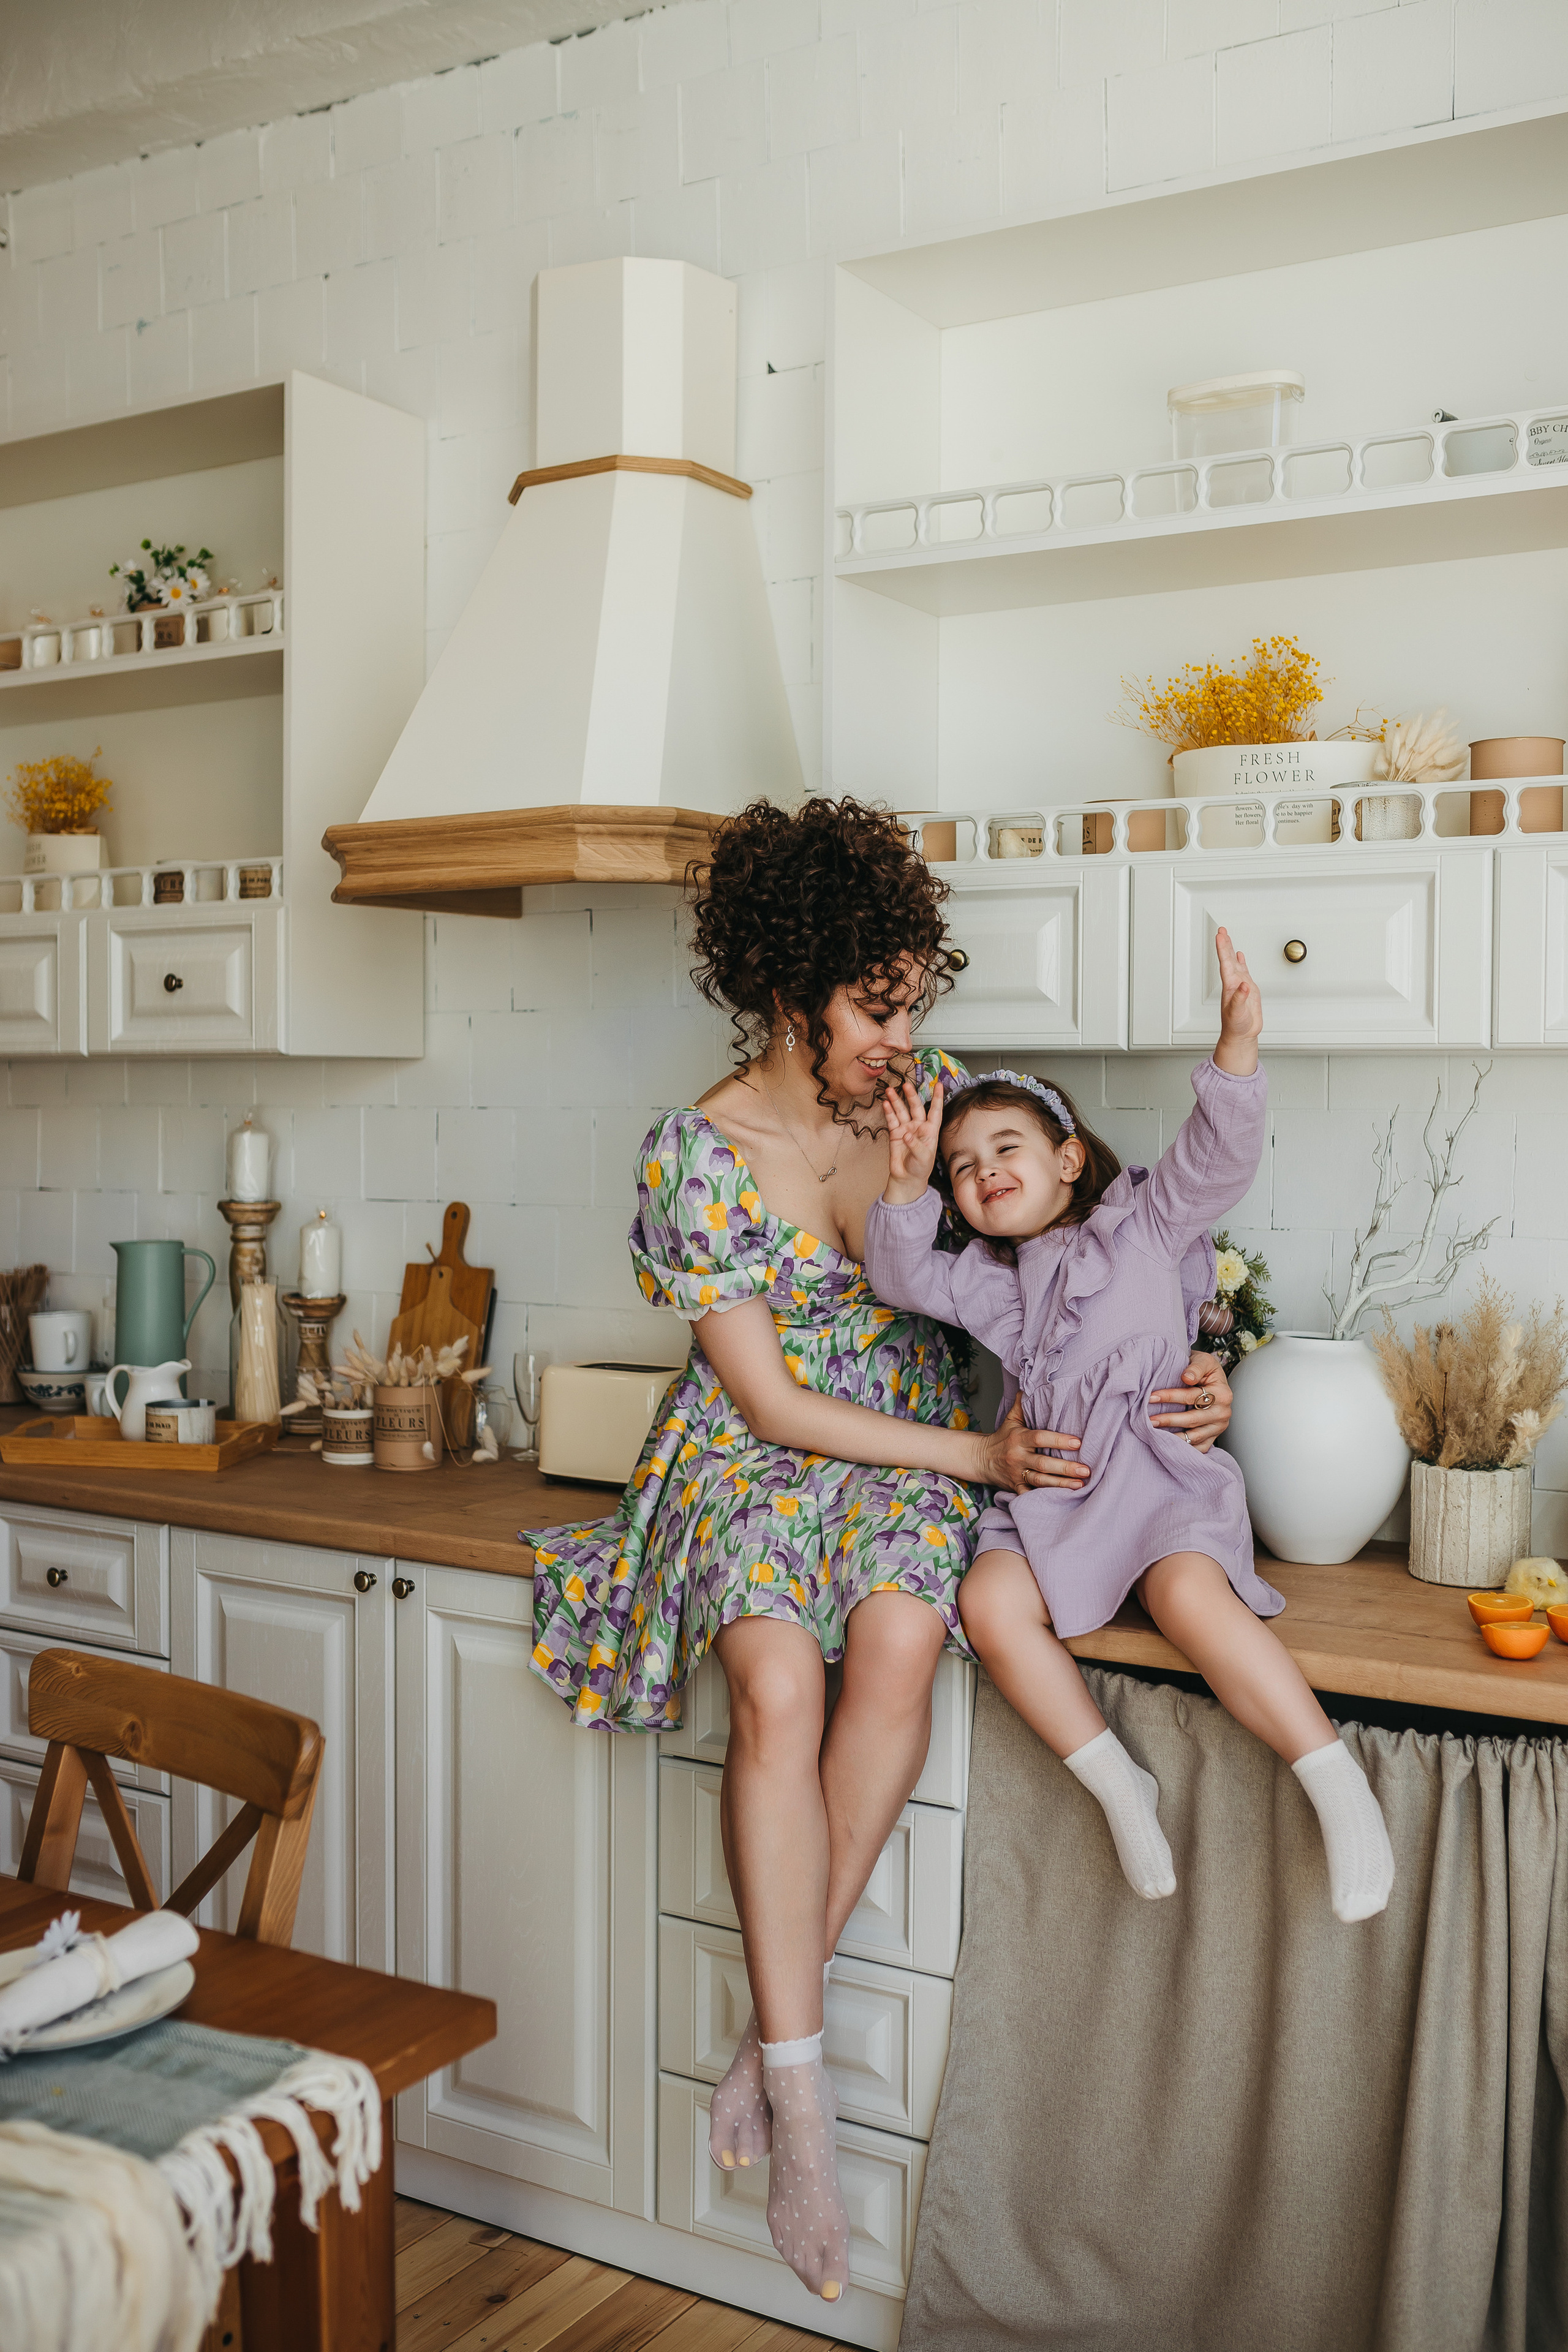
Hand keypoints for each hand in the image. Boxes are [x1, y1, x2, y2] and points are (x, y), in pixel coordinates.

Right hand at [883, 1076, 943, 1203]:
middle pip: (915, 1107)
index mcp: (930, 1131)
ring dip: (896, 1101)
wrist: (907, 1178)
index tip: (939, 1085)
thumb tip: (907, 1134)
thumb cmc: (920, 1168)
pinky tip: (886, 1104)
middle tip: (906, 1085)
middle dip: (910, 1096)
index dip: (937, 1098)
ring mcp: (906, 1129)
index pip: (935, 1111)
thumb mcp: (923, 1158)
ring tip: (890, 1091)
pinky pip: (892, 1120)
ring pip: (901, 1111)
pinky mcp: (895, 1134)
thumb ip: (916, 1146)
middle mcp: (918, 1127)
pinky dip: (889, 1112)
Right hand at [975, 1395, 1090, 1492]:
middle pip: (1044, 1464)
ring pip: (1040, 1481)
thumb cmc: (1002, 1437)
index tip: (1078, 1442)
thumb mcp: (1011, 1419)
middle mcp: (1017, 1457)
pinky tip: (1062, 1500)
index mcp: (1019, 1439)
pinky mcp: (1015, 1487)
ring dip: (1061, 1484)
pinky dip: (1044, 1498)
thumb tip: (1032, 1384)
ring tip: (1080, 1484)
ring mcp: (1016, 1474)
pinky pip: (1030, 1495)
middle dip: (1066, 1468)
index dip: (1059, 1440)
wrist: (980, 1459)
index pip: (1040, 1438)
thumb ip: (1024, 1404)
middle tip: (1086, 1469)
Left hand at [1149, 1352, 1232, 1450]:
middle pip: (1193, 1419)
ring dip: (1174, 1437)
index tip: (1151, 1397)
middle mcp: (1223, 1412)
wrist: (1211, 1378)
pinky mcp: (1214, 1436)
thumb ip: (1195, 1367)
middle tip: (1149, 1420)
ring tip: (1155, 1434)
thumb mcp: (1203, 1360)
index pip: (1192, 1397)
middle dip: (1169, 1420)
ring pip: (1195, 1437)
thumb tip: (1186, 1377)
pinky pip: (1199, 1447)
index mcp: (1222, 1393)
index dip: (1171, 1397)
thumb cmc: (1204, 1368)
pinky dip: (1184, 1449)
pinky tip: (1168, 1445)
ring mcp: (1219, 1426)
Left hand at [1213, 925, 1260, 1073]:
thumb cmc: (1236, 1026)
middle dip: (1225, 944)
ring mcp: (1241, 985)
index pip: (1225, 963)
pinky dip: (1241, 961)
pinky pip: (1244, 971)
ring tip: (1227, 937)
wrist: (1241, 1034)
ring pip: (1235, 962)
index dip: (1223, 949)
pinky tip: (1239, 955)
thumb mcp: (1237, 1013)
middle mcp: (1234, 983)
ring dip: (1231, 949)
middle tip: (1221, 930)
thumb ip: (1240, 999)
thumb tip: (1245, 985)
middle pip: (1228, 959)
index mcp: (1230, 986)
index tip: (1220, 936)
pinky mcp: (1249, 989)